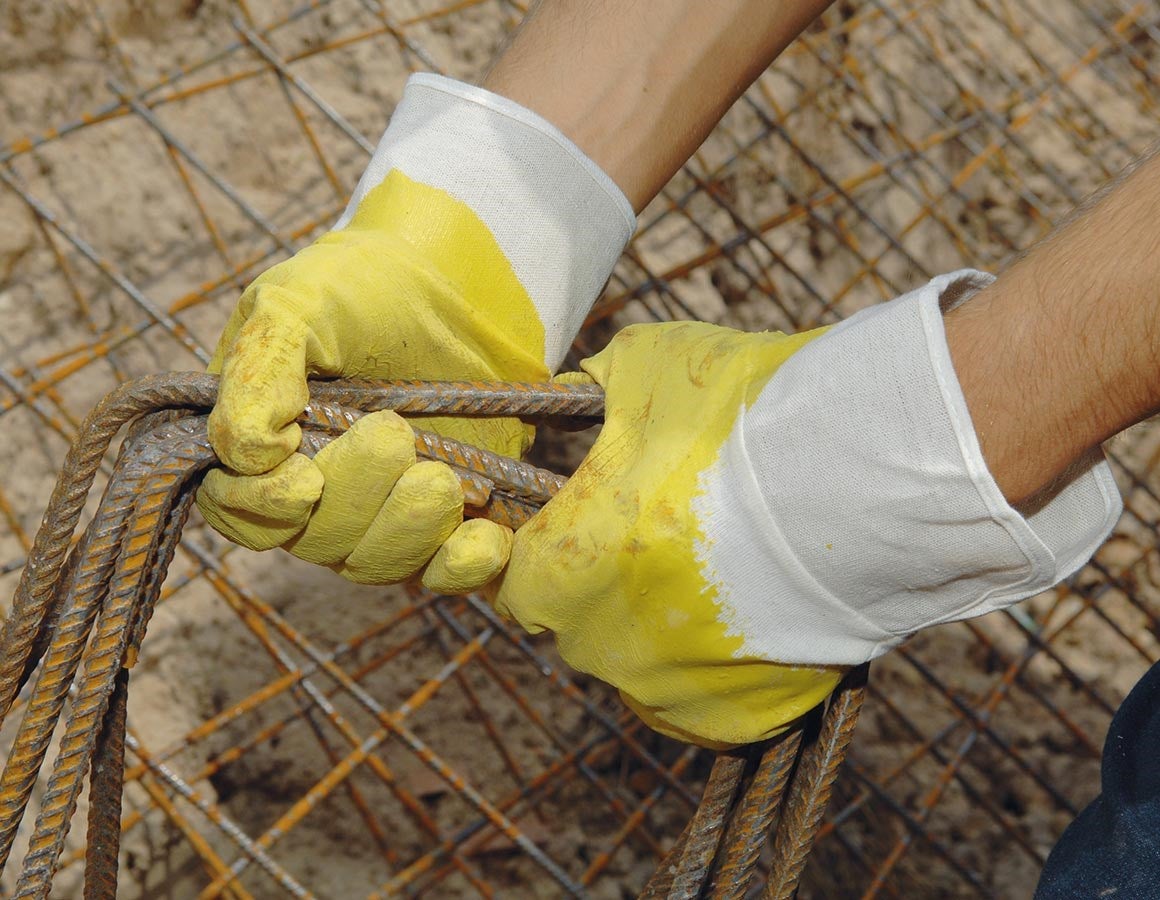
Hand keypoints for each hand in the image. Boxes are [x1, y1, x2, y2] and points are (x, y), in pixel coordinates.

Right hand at [197, 74, 633, 591]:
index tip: (305, 480)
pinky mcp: (444, 518)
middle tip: (394, 437)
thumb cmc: (364, 284)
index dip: (265, 507)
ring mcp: (380, 509)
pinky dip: (464, 565)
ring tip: (443, 479)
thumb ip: (259, 370)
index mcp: (260, 444)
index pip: (238, 507)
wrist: (460, 282)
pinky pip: (444, 569)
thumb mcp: (298, 303)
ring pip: (376, 561)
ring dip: (409, 530)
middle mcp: (314, 490)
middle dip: (354, 500)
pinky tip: (488, 541)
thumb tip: (250, 454)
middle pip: (314, 541)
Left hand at [491, 274, 1119, 746]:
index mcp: (559, 571)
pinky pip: (708, 698)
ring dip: (669, 628)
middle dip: (611, 587)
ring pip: (644, 666)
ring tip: (731, 569)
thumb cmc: (740, 415)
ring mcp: (670, 692)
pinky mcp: (739, 720)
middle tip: (672, 537)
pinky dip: (724, 665)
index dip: (552, 550)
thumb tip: (576, 393)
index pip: (517, 581)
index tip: (591, 525)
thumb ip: (590, 391)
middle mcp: (600, 648)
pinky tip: (761, 611)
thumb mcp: (645, 366)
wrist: (865, 477)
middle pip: (581, 625)